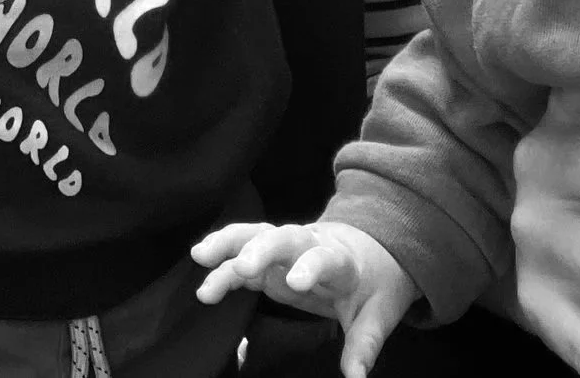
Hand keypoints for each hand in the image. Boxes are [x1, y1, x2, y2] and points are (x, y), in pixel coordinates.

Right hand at [192, 219, 415, 377]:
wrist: (370, 252)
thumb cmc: (372, 285)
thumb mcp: (377, 315)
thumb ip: (364, 345)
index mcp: (341, 261)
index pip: (326, 259)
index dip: (310, 267)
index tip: (295, 283)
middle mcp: (310, 244)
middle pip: (285, 237)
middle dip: (262, 250)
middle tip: (241, 267)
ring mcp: (286, 247)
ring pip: (256, 234)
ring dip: (229, 243)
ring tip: (201, 256)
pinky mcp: (269, 256)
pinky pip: (242, 249)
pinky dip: (222, 254)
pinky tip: (201, 263)